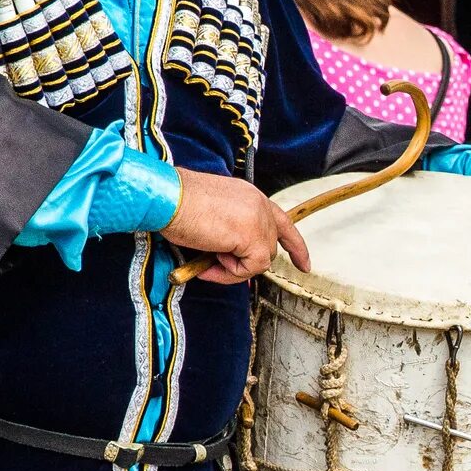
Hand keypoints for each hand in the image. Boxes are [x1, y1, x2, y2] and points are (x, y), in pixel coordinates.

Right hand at [163, 170, 308, 285]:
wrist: (167, 198)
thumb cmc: (176, 203)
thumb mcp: (213, 215)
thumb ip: (231, 233)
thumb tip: (232, 257)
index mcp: (251, 196)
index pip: (283, 222)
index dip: (295, 246)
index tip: (304, 264)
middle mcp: (259, 205)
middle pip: (268, 248)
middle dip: (245, 263)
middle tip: (214, 262)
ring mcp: (259, 220)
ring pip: (260, 260)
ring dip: (233, 267)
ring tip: (207, 258)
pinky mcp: (253, 237)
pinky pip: (251, 269)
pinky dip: (230, 273)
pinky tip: (209, 263)